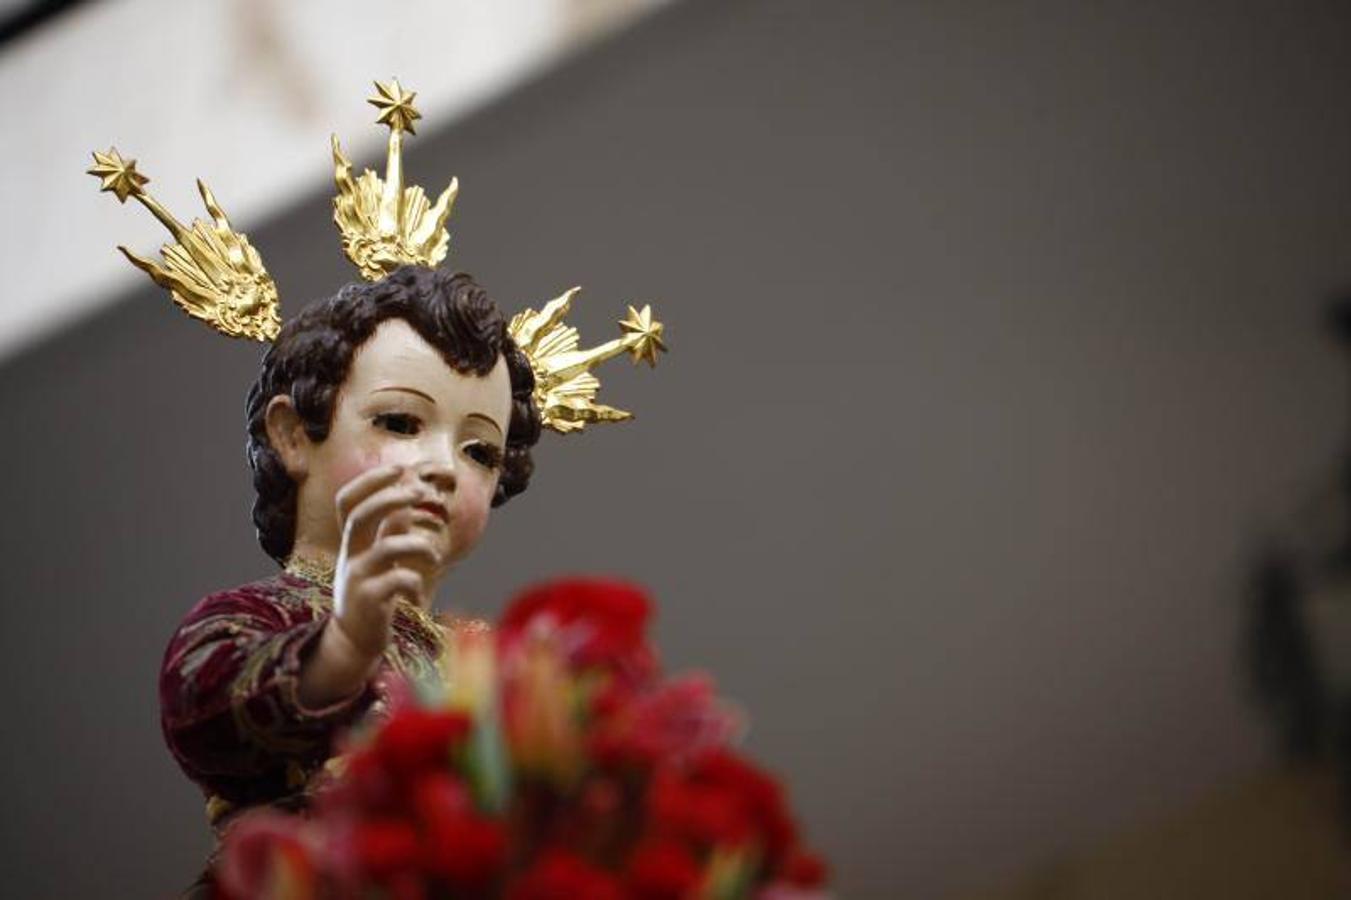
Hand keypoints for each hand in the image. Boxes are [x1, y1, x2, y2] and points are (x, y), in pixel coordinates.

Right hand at [331, 464, 440, 661]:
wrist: (353, 641)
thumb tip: (407, 500)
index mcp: (351, 543)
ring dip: (420, 546)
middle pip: (360, 516)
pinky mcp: (368, 601)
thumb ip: (389, 531)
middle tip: (419, 492)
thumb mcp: (377, 560)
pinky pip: (398, 580)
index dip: (369, 481)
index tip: (398, 468)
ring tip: (433, 558)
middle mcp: (349, 556)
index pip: (347, 502)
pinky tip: (417, 598)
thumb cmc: (372, 593)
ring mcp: (356, 578)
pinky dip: (415, 584)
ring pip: (387, 547)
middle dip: (390, 498)